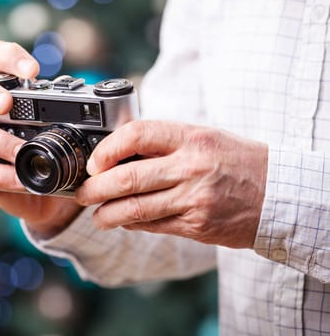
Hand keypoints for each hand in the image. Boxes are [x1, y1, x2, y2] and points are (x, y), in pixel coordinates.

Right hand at [0, 41, 82, 237]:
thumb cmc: (68, 156)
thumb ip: (92, 117)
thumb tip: (116, 106)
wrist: (59, 198)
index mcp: (13, 92)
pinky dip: (2, 174)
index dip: (8, 57)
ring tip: (23, 152)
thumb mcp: (83, 133)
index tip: (33, 72)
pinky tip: (22, 180)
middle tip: (6, 104)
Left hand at [75, 120, 267, 247]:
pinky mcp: (196, 225)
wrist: (279, 192)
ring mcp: (194, 198)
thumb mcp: (203, 138)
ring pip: (136, 208)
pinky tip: (122, 221)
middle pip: (128, 177)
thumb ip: (164, 144)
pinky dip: (132, 224)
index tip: (94, 162)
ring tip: (96, 215)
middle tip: (82, 193)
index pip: (137, 134)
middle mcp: (191, 167)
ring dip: (107, 214)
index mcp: (191, 138)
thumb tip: (119, 154)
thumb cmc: (237, 161)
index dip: (108, 149)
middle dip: (96, 188)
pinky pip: (153, 226)